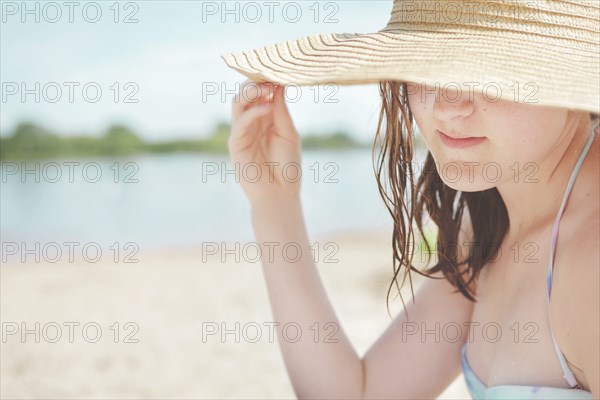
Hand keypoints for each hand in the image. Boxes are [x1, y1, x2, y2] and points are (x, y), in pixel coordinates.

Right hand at [228, 80, 301, 205]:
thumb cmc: (287, 166)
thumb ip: (281, 111)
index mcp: (264, 118)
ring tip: (267, 87)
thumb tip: (278, 84)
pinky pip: (240, 123)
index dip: (267, 80)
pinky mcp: (236, 145)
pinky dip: (254, 112)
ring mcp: (241, 133)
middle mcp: (251, 123)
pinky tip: (268, 107)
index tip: (279, 68)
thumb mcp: (288, 133)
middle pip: (245, 94)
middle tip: (270, 74)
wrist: (280, 194)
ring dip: (251, 92)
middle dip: (256, 82)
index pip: (260, 92)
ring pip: (238, 103)